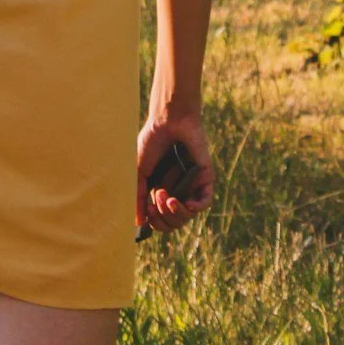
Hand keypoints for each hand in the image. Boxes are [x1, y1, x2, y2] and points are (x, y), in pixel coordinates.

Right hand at [134, 112, 214, 234]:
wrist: (167, 121)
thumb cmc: (152, 142)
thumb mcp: (139, 172)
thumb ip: (138, 197)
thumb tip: (138, 223)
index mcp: (161, 190)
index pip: (161, 219)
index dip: (154, 222)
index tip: (147, 211)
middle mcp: (177, 190)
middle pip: (174, 222)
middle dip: (162, 218)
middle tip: (153, 204)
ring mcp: (191, 185)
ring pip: (187, 215)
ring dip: (173, 212)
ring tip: (164, 196)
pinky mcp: (205, 178)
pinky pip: (204, 202)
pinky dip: (194, 208)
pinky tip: (183, 203)